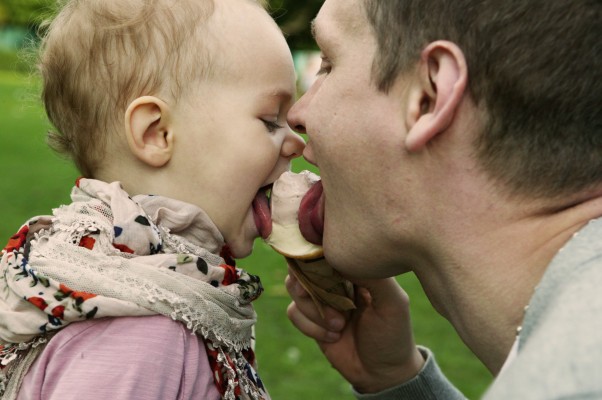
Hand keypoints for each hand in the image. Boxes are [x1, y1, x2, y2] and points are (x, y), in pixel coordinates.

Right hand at [286, 269, 424, 393]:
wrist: (382, 373)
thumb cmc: (393, 334)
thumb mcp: (393, 303)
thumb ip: (373, 277)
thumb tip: (343, 258)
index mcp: (354, 268)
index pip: (328, 249)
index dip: (319, 256)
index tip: (325, 271)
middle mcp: (335, 279)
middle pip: (304, 264)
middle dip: (314, 286)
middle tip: (334, 305)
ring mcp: (320, 298)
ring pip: (295, 288)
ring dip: (314, 310)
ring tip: (340, 325)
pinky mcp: (310, 318)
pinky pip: (293, 311)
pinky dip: (311, 326)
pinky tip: (333, 336)